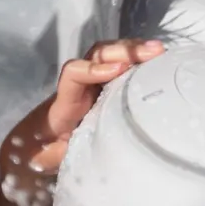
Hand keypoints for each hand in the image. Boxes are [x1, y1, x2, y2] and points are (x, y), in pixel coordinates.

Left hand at [25, 38, 164, 173]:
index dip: (93, 70)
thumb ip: (59, 152)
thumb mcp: (53, 154)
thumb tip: (69, 152)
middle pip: (96, 56)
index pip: (73, 75)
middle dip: (122, 51)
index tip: (118, 70)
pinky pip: (120, 68)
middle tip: (152, 52)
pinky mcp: (106, 87)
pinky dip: (138, 61)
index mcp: (66, 103)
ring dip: (133, 51)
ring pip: (108, 57)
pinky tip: (159, 60)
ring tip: (159, 50)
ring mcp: (93, 84)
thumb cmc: (51, 152)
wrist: (45, 147)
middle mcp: (79, 87)